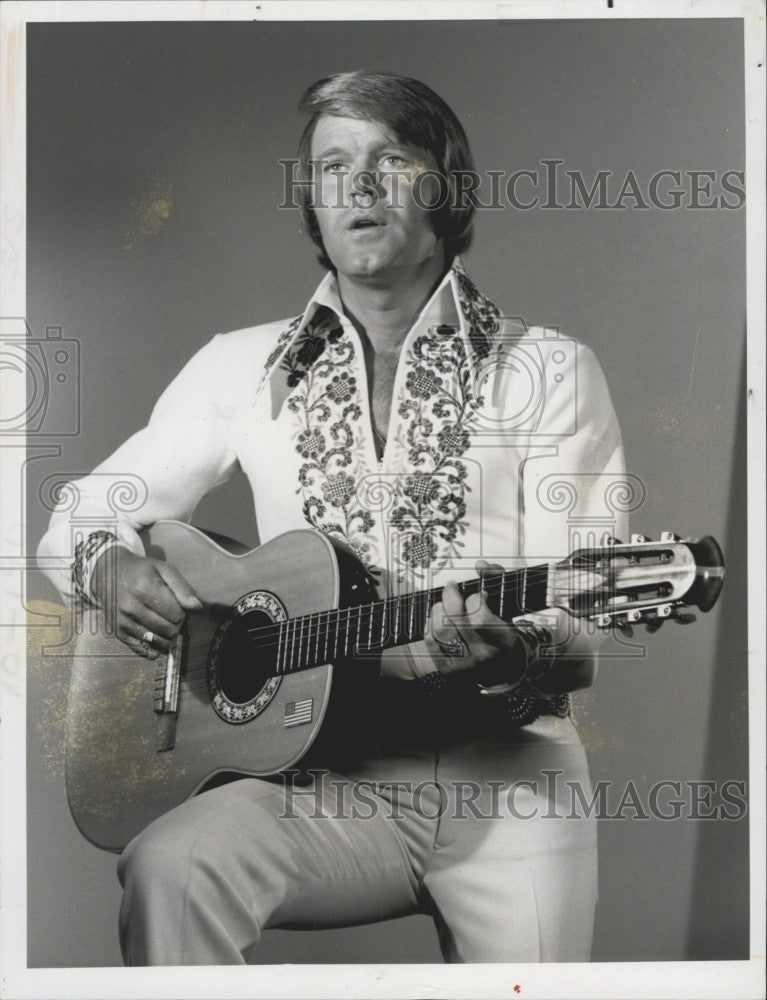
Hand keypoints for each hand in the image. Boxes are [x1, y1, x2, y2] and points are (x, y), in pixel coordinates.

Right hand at [91, 547, 201, 658]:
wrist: (109, 574)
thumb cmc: (143, 571)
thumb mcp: (164, 570)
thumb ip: (182, 588)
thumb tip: (197, 607)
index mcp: (143, 587)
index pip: (177, 614)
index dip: (182, 610)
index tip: (176, 602)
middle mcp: (130, 606)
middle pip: (169, 629)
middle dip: (176, 623)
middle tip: (170, 612)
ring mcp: (123, 621)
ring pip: (159, 642)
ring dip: (167, 635)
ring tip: (163, 620)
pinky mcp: (119, 633)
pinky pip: (145, 650)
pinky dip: (154, 645)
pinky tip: (154, 631)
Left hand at [424, 560, 522, 677]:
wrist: (498, 668)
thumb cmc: (500, 630)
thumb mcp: (506, 606)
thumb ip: (497, 580)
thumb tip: (481, 566)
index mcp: (502, 639)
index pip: (480, 618)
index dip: (475, 600)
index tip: (477, 595)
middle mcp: (483, 654)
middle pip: (455, 620)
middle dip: (450, 596)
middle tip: (451, 588)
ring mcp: (464, 664)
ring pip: (440, 629)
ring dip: (438, 609)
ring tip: (444, 604)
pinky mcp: (447, 669)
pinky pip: (430, 640)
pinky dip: (430, 623)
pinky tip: (438, 619)